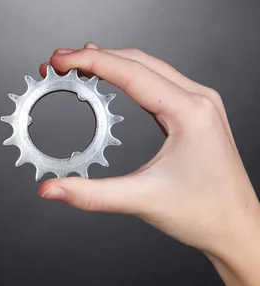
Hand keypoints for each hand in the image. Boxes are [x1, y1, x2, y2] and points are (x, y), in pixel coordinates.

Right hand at [38, 43, 259, 285]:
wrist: (236, 228)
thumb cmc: (204, 213)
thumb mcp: (141, 200)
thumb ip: (90, 194)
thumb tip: (50, 189)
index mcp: (189, 112)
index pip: (131, 73)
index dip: (90, 62)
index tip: (61, 60)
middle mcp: (197, 100)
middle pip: (138, 61)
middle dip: (94, 56)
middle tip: (59, 61)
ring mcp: (198, 105)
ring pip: (147, 67)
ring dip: (110, 62)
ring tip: (76, 66)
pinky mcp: (193, 114)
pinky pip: (156, 82)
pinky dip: (126, 76)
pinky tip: (108, 80)